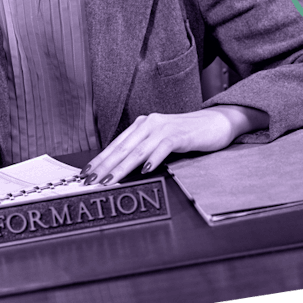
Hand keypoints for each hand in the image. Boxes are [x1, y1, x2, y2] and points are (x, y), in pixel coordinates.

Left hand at [80, 105, 267, 185]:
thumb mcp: (161, 142)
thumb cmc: (188, 135)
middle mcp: (150, 123)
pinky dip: (153, 159)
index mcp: (143, 125)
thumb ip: (143, 151)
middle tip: (89, 180)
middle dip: (104, 166)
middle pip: (122, 148)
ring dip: (122, 167)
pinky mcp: (180, 134)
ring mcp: (165, 127)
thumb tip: (120, 169)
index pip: (116, 144)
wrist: (216, 122)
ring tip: (109, 180)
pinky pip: (163, 147)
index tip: (85, 173)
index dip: (100, 159)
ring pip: (138, 150)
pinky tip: (145, 170)